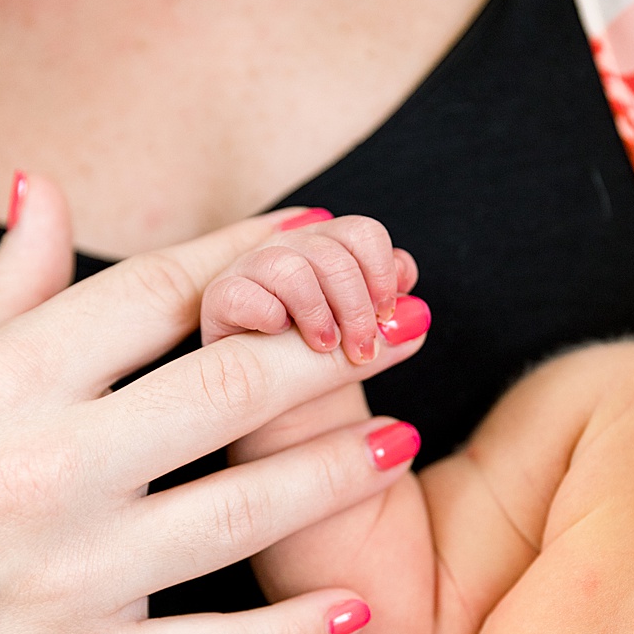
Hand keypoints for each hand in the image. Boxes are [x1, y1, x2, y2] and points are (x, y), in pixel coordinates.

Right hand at [0, 173, 430, 633]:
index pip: (156, 293)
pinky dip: (297, 631)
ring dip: (340, 467)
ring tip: (397, 438)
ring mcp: (71, 577)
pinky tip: (351, 602)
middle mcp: (44, 470)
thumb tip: (47, 189)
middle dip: (334, 342)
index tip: (323, 236)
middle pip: (227, 385)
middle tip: (406, 319)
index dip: (255, 255)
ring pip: (245, 509)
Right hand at [200, 212, 420, 364]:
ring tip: (323, 346)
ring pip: (290, 267)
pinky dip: (268, 317)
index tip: (388, 314)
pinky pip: (243, 293)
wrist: (277, 400)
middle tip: (362, 349)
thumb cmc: (323, 362)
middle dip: (355, 308)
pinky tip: (277, 337)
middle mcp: (289, 248)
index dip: (382, 273)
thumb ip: (391, 316)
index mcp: (328, 246)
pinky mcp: (219, 298)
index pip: (362, 232)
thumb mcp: (366, 337)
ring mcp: (250, 269)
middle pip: (332, 253)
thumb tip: (414, 313)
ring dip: (316, 314)